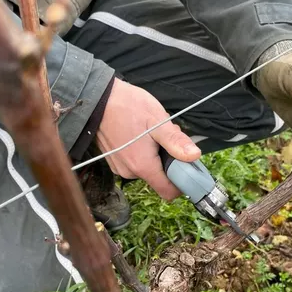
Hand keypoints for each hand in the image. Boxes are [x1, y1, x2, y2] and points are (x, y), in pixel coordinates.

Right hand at [96, 78, 201, 200]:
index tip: (187, 166)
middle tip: (166, 137)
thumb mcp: (157, 121)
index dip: (182, 182)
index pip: (168, 192)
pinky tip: (139, 134)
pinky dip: (143, 152)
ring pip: (149, 169)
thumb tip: (194, 156)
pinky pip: (136, 163)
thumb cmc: (128, 106)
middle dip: (169, 161)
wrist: (97, 99)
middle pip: (160, 178)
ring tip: (150, 132)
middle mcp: (130, 172)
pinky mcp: (115, 161)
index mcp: (142, 166)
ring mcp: (120, 167)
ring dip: (155, 155)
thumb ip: (176, 142)